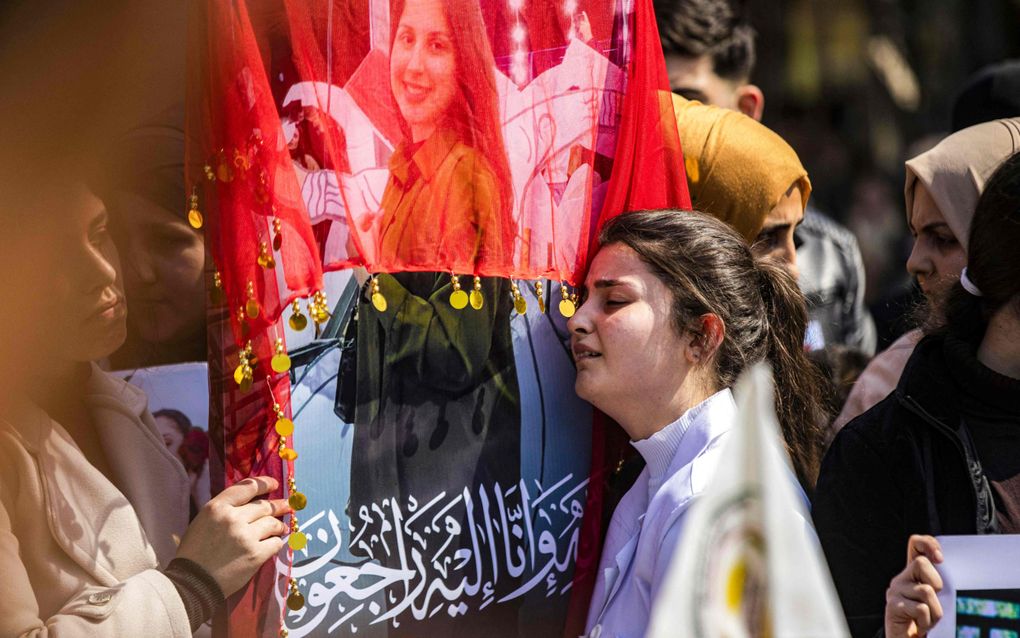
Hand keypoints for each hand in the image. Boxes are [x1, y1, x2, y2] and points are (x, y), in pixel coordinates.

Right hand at [175, 476, 290, 596]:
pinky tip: (274, 543)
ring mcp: (246, 536)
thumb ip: (225, 509)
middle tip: (287, 505)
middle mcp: (233, 518)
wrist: (193, 582)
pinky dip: (276, 542)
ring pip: (272, 523)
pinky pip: (275, 543)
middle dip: (279, 505)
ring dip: (279, 526)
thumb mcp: (203, 520)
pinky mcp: (256, 555)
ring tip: (281, 528)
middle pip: (264, 506)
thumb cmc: (194, 552)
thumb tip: (250, 503)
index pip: (248, 487)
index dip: (264, 483)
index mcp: (217, 507)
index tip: (274, 484)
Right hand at [884, 535, 944, 637]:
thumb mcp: (937, 599)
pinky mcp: (893, 606)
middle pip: (921, 563)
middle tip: (933, 602)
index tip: (940, 559)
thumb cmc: (927, 622)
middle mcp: (901, 578)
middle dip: (936, 583)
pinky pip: (920, 608)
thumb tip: (951, 573)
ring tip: (928, 620)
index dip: (927, 544)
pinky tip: (920, 626)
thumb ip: (938, 584)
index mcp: (913, 573)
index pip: (915, 544)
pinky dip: (926, 621)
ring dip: (935, 611)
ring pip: (925, 590)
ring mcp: (895, 591)